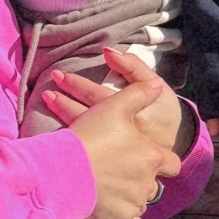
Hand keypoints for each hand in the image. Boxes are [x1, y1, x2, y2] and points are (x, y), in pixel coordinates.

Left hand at [43, 49, 187, 151]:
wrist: (172, 146)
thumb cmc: (162, 113)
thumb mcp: (156, 86)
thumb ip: (133, 68)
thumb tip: (108, 52)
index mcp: (134, 114)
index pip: (99, 96)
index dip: (77, 85)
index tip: (59, 76)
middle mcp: (124, 135)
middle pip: (88, 117)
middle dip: (64, 103)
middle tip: (47, 92)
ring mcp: (117, 154)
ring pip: (84, 137)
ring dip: (63, 120)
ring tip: (48, 103)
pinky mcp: (112, 166)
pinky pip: (87, 153)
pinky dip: (69, 144)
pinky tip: (56, 137)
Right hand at [66, 80, 180, 218]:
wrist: (64, 167)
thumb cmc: (90, 136)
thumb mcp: (115, 106)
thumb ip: (138, 93)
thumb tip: (155, 86)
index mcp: (152, 156)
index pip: (172, 163)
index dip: (161, 161)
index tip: (147, 158)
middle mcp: (149, 182)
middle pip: (154, 185)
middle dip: (143, 180)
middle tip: (122, 172)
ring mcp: (135, 202)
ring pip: (142, 203)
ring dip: (133, 197)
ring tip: (113, 188)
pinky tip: (116, 209)